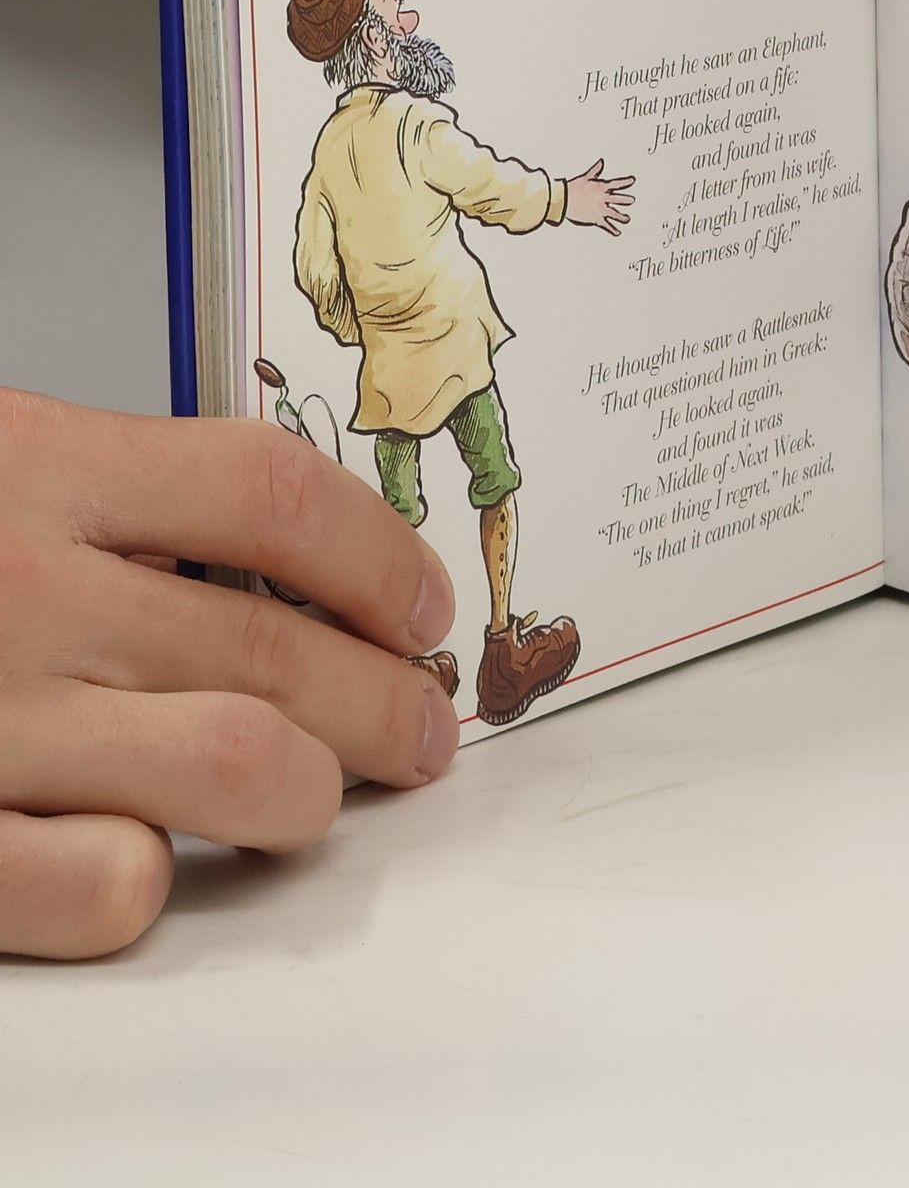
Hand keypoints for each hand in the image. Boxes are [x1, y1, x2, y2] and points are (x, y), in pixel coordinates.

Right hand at [0, 389, 460, 959]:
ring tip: (323, 799)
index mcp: (31, 467)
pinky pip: (101, 888)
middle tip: (420, 730)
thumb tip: (294, 555)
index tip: (422, 606)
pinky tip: (154, 865)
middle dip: (388, 702)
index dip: (380, 556)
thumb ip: (114, 493)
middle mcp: (13, 591)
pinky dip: (149, 885)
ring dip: (310, 793)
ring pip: (235, 769)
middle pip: (280, 647)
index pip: (275, 495)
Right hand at [564, 158, 633, 234]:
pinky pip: (606, 225)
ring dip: (622, 217)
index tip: (632, 180)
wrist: (564, 200)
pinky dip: (612, 229)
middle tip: (632, 200)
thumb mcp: (585, 177)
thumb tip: (601, 162)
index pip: (617, 184)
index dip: (626, 181)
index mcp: (601, 188)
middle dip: (626, 200)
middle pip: (618, 200)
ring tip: (627, 219)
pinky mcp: (596, 218)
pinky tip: (617, 232)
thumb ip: (595, 170)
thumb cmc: (572, 188)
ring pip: (615, 214)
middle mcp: (603, 199)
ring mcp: (601, 209)